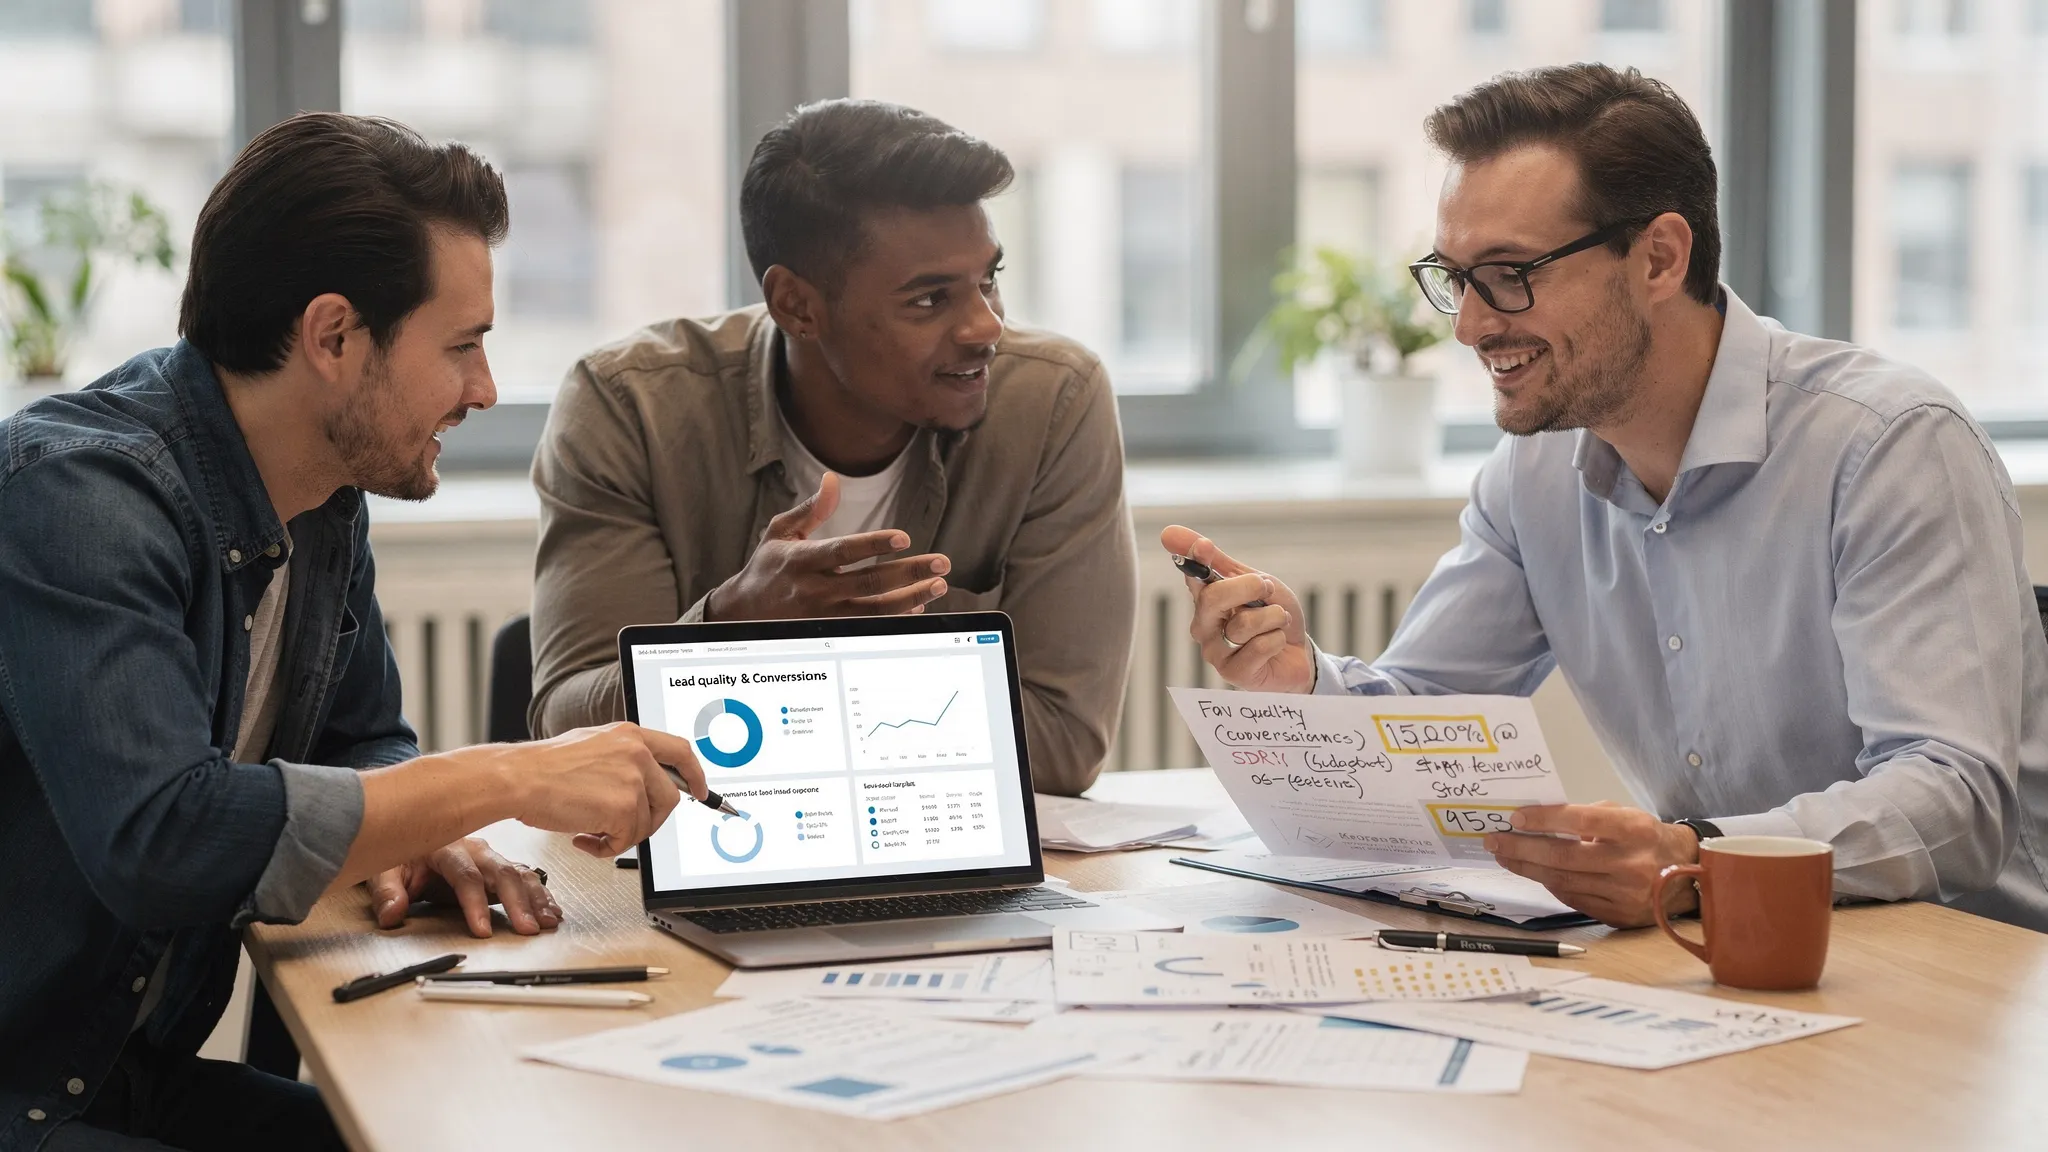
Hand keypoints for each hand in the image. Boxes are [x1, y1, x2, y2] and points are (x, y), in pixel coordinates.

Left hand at [367, 837, 562, 937]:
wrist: (412, 836)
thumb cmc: (402, 856)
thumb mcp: (385, 870)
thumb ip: (388, 893)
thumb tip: (393, 914)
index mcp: (447, 849)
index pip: (466, 877)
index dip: (475, 904)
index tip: (482, 931)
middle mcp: (475, 850)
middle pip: (503, 873)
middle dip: (518, 903)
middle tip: (528, 928)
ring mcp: (491, 857)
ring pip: (520, 874)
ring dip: (536, 899)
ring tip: (547, 921)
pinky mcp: (499, 867)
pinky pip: (526, 877)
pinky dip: (541, 895)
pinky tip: (552, 910)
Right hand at [493, 722, 703, 856]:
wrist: (518, 778)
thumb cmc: (542, 768)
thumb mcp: (591, 746)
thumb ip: (621, 759)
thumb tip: (642, 784)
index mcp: (630, 735)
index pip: (680, 752)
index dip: (695, 775)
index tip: (700, 791)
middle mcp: (636, 753)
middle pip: (669, 798)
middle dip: (651, 820)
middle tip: (626, 830)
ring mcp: (633, 780)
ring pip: (646, 823)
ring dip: (620, 835)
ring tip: (590, 829)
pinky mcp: (624, 807)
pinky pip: (627, 840)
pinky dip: (605, 848)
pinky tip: (581, 837)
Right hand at [706, 473, 949, 620]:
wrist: (742, 613)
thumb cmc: (767, 567)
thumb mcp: (780, 532)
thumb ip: (811, 508)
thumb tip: (833, 479)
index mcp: (803, 560)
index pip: (843, 551)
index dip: (873, 545)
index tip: (904, 539)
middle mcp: (815, 589)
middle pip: (869, 583)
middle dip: (909, 574)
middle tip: (941, 563)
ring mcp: (825, 615)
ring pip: (875, 611)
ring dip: (911, 599)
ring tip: (939, 586)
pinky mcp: (831, 633)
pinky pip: (870, 628)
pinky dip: (896, 618)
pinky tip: (917, 607)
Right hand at [1160, 524, 1313, 693]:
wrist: (1299, 653)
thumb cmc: (1272, 616)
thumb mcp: (1254, 582)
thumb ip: (1218, 561)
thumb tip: (1168, 532)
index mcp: (1205, 599)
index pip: (1193, 574)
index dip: (1196, 558)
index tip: (1205, 546)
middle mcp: (1203, 625)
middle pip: (1214, 597)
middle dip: (1249, 587)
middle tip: (1267, 587)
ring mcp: (1215, 652)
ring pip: (1245, 622)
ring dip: (1274, 617)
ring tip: (1278, 623)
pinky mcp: (1234, 674)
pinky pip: (1261, 646)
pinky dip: (1278, 639)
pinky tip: (1276, 644)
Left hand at [1484, 802, 1701, 927]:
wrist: (1687, 874)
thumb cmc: (1645, 837)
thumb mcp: (1624, 814)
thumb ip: (1585, 816)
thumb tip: (1538, 821)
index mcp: (1634, 830)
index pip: (1580, 821)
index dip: (1544, 819)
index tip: (1515, 817)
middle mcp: (1632, 864)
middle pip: (1564, 857)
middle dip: (1522, 849)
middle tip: (1495, 841)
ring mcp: (1626, 894)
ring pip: (1563, 881)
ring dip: (1528, 869)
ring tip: (1506, 857)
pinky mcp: (1620, 916)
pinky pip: (1573, 899)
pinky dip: (1551, 885)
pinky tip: (1535, 874)